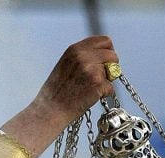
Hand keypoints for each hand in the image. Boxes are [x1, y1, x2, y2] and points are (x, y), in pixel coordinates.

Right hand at [1, 36, 118, 157]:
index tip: (103, 62)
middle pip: (113, 55)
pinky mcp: (97, 84)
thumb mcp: (65, 65)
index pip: (105, 41)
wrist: (50, 110)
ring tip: (90, 88)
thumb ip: (82, 57)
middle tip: (99, 78)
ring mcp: (91, 70)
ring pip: (114, 71)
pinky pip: (111, 88)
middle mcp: (84, 56)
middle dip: (110, 67)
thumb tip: (104, 56)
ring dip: (107, 81)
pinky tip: (89, 97)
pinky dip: (103, 94)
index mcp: (75, 49)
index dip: (107, 52)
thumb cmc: (56, 91)